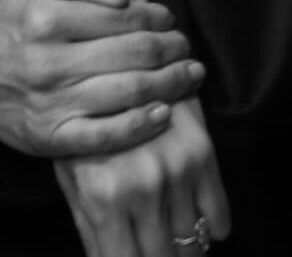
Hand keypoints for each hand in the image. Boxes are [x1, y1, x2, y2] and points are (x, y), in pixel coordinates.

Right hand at [0, 0, 204, 157]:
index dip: (152, 17)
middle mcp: (50, 62)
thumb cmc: (10, 22)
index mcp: (44, 19)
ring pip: (127, 93)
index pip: (117, 17)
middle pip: (130, 55)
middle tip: (185, 47)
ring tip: (190, 75)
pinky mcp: (56, 137)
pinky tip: (165, 113)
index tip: (168, 18)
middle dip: (169, 49)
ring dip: (169, 84)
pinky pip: (109, 135)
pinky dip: (142, 125)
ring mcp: (54, 103)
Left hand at [54, 97, 230, 254]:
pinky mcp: (203, 152)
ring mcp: (176, 170)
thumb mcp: (70, 167)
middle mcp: (142, 186)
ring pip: (194, 242)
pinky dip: (211, 227)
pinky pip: (220, 218)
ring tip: (167, 228)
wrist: (114, 54)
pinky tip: (192, 213)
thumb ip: (87, 222)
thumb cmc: (81, 116)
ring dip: (183, 243)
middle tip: (149, 243)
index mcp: (103, 194)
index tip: (130, 255)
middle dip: (157, 255)